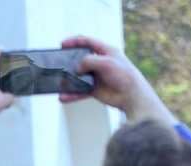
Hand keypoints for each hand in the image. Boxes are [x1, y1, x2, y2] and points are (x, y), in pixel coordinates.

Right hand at [58, 36, 172, 123]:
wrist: (131, 95)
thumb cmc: (124, 75)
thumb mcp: (106, 62)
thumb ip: (89, 61)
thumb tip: (77, 68)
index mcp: (105, 51)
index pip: (88, 42)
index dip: (75, 42)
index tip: (62, 45)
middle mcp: (100, 63)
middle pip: (81, 59)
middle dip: (69, 61)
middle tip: (59, 63)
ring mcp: (97, 76)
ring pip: (78, 76)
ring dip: (68, 80)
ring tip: (59, 82)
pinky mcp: (94, 89)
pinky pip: (79, 91)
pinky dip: (72, 94)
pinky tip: (64, 97)